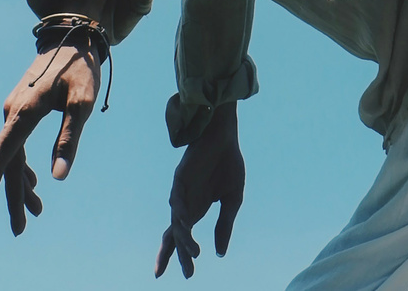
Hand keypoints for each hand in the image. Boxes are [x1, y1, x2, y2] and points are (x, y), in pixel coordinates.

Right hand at [0, 43, 101, 234]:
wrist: (73, 35)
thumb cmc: (80, 68)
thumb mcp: (82, 102)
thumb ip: (69, 137)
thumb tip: (59, 176)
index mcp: (24, 111)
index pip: (3, 155)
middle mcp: (12, 110)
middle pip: (6, 161)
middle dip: (12, 197)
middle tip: (21, 229)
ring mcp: (14, 108)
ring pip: (11, 154)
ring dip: (20, 183)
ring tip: (35, 212)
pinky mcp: (21, 107)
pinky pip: (16, 143)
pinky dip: (23, 165)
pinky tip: (35, 181)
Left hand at [156, 102, 244, 278]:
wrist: (225, 132)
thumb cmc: (227, 162)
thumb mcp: (232, 199)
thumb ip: (224, 225)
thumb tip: (220, 253)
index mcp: (196, 208)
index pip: (182, 237)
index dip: (180, 255)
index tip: (187, 276)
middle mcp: (185, 202)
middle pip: (175, 234)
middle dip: (177, 254)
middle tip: (188, 274)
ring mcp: (181, 189)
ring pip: (177, 220)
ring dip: (184, 237)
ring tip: (194, 252)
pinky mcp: (181, 175)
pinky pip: (177, 197)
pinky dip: (180, 212)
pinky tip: (186, 224)